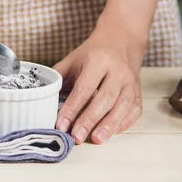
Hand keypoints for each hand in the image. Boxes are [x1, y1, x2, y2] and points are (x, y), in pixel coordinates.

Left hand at [53, 0, 160, 144]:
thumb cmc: (91, 54)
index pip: (83, 89)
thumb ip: (59, 79)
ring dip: (109, 125)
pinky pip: (135, 109)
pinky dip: (124, 122)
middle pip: (104, 99)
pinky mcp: (138, 90)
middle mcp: (117, 70)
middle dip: (89, 120)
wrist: (120, 41)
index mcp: (97, 61)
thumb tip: (43, 102)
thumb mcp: (72, 60)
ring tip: (96, 140)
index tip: (61, 125)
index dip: (72, 108)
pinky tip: (112, 132)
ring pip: (122, 106)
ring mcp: (131, 81)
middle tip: (76, 137)